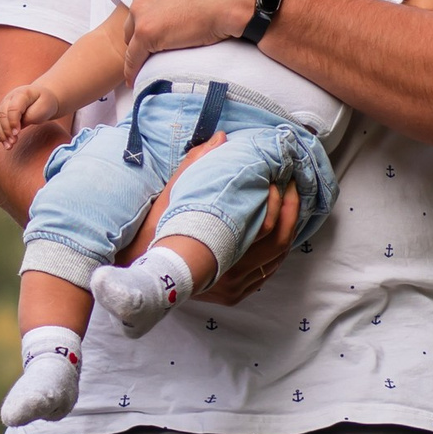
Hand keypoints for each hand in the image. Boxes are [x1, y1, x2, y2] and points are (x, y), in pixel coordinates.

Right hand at [0, 79, 62, 152]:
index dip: (13, 121)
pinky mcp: (2, 111)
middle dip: (6, 130)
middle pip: (2, 114)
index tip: (16, 133)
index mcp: (22, 93)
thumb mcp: (44, 108)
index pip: (13, 108)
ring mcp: (4, 104)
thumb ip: (31, 116)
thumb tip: (18, 127)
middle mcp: (10, 97)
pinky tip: (1, 141)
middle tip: (13, 143)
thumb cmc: (45, 104)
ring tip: (8, 146)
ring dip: (1, 134)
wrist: (43, 98)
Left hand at [127, 0, 260, 62]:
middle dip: (145, 22)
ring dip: (140, 45)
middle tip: (161, 36)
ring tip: (149, 57)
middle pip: (135, 12)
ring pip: (132, 34)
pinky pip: (133, 56)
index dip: (153, 4)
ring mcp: (142, 10)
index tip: (163, 14)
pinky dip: (132, 67)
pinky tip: (134, 77)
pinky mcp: (147, 33)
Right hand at [133, 154, 301, 303]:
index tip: (280, 180)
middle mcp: (229, 277)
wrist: (141, 274)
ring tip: (289, 204)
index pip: (264, 226)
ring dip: (288, 230)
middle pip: (277, 243)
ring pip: (277, 259)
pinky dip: (278, 250)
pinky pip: (268, 273)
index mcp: (216, 253)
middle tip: (291, 186)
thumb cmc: (154, 234)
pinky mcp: (235, 295)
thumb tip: (221, 138)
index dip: (279, 201)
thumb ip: (196, 165)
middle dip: (290, 211)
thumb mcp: (170, 197)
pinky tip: (278, 230)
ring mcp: (234, 290)